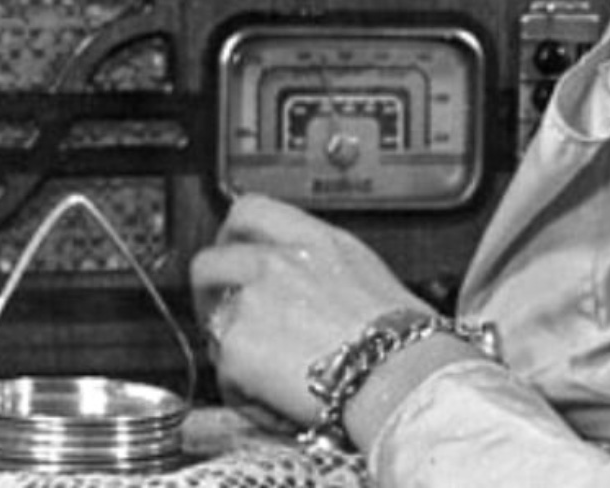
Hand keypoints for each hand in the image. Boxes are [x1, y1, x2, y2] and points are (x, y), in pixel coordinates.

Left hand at [189, 195, 432, 431]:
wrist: (399, 374)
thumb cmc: (400, 334)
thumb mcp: (366, 271)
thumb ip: (321, 265)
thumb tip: (306, 280)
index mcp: (312, 240)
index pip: (249, 211)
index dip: (231, 234)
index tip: (231, 249)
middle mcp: (276, 263)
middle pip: (210, 263)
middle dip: (209, 291)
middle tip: (224, 313)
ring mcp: (251, 303)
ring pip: (215, 323)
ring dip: (231, 346)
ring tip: (263, 370)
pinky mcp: (237, 347)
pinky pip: (224, 372)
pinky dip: (242, 389)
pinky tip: (273, 396)